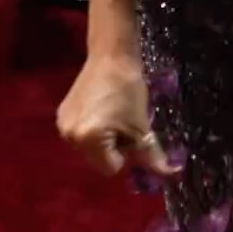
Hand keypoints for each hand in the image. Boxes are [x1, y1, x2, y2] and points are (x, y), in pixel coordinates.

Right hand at [57, 54, 172, 177]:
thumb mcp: (142, 126)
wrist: (111, 56)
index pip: (112, 167)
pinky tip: (98, 108)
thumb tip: (172, 175)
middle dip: (112, 147)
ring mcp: (62, 125)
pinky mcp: (61, 115)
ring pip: (89, 148)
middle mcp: (70, 136)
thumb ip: (153, 156)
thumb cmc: (129, 90)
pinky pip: (80, 134)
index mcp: (88, 140)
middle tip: (121, 121)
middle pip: (98, 160)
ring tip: (110, 113)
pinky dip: (91, 128)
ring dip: (101, 139)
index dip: (125, 151)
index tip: (128, 129)